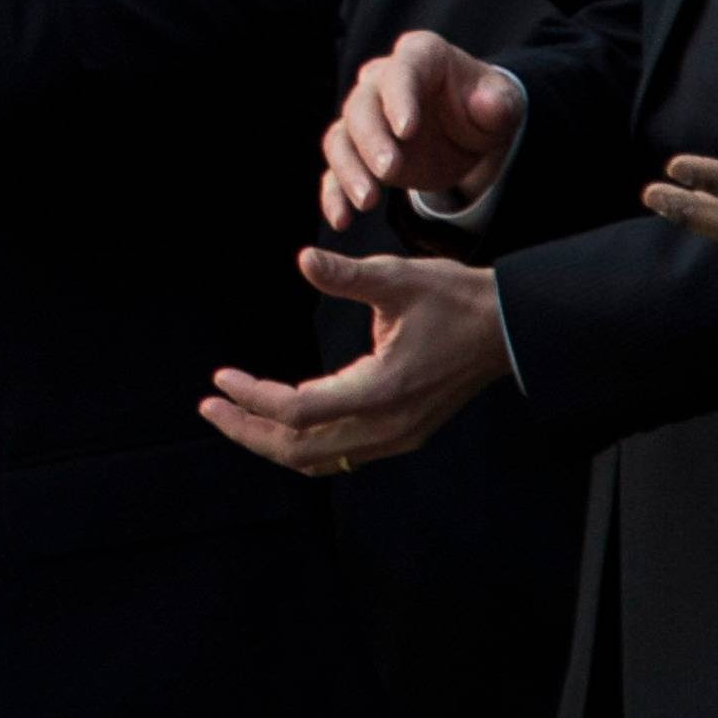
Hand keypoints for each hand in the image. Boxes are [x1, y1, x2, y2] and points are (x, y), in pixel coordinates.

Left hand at [200, 247, 509, 472]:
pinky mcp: (403, 432)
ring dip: (273, 442)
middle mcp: (389, 425)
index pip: (300, 411)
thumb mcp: (399, 279)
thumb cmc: (453, 299)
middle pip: (302, 449)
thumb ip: (347, 276)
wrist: (507, 327)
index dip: (253, 399)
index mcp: (383, 391)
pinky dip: (304, 442)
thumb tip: (304, 259)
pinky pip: (342, 453)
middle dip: (250, 431)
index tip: (219, 378)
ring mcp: (399, 435)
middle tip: (209, 407)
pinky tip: (281, 419)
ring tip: (233, 416)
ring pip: (322, 458)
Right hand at [319, 27, 523, 227]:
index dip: (399, 99)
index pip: (401, 73)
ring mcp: (366, 116)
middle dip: (371, 140)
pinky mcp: (358, 150)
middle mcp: (381, 80)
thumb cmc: (484, 105)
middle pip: (361, 106)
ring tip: (367, 201)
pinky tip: (340, 219)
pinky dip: (334, 194)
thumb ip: (498, 102)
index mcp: (418, 58)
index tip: (406, 131)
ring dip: (349, 169)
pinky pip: (336, 169)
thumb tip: (486, 104)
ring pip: (341, 137)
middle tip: (389, 171)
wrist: (467, 128)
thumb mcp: (502, 102)